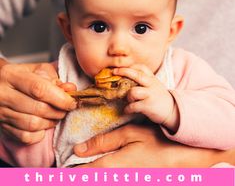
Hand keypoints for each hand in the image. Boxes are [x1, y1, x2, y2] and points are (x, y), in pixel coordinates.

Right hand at [0, 59, 76, 143]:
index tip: (72, 102)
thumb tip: (71, 89)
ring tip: (55, 116)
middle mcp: (3, 94)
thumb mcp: (36, 70)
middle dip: (57, 111)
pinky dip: (38, 134)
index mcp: (11, 75)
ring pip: (31, 125)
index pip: (39, 89)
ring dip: (49, 122)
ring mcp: (1, 112)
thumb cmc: (20, 75)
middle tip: (65, 109)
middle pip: (37, 109)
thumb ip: (54, 79)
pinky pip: (24, 137)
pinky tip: (42, 125)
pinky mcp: (2, 126)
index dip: (59, 98)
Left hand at [74, 123, 233, 167]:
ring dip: (91, 173)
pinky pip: (111, 178)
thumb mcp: (130, 134)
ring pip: (101, 179)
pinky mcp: (131, 180)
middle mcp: (117, 180)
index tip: (56, 171)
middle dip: (78, 174)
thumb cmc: (156, 142)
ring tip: (78, 169)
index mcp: (113, 168)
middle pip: (91, 180)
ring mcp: (126, 181)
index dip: (69, 173)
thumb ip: (104, 141)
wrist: (183, 159)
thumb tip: (79, 149)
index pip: (83, 175)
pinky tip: (98, 168)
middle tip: (66, 169)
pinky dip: (101, 174)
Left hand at [113, 65, 178, 131]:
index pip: (141, 67)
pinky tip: (127, 110)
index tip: (120, 67)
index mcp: (152, 78)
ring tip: (127, 100)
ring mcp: (150, 95)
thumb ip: (143, 80)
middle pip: (136, 74)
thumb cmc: (158, 96)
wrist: (172, 110)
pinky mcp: (148, 106)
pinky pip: (134, 106)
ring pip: (133, 91)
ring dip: (127, 96)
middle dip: (123, 71)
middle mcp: (151, 84)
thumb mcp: (153, 84)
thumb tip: (124, 76)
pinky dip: (128, 109)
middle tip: (114, 72)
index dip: (130, 66)